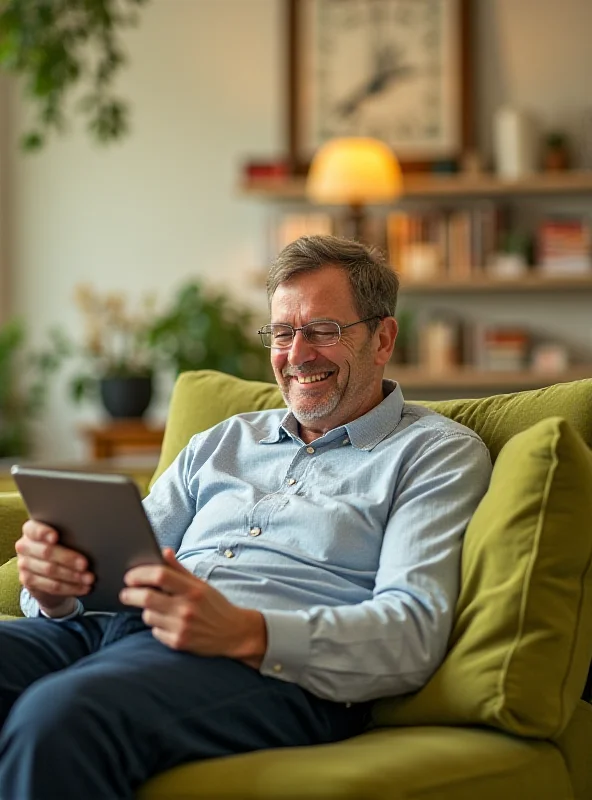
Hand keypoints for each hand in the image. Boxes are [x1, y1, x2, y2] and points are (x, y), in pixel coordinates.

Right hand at [15, 519, 94, 616]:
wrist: (49, 573)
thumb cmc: (62, 547)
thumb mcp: (64, 538)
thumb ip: (70, 535)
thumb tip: (92, 537)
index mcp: (32, 529)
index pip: (33, 529)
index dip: (43, 533)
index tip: (55, 537)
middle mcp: (24, 545)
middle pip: (46, 552)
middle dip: (68, 558)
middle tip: (85, 564)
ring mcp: (24, 564)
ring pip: (50, 570)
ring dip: (73, 575)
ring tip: (89, 578)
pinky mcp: (28, 581)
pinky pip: (51, 586)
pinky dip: (70, 587)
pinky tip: (84, 587)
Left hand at [120, 548, 267, 667]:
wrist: (233, 633)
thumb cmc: (215, 606)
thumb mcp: (201, 584)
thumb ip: (179, 569)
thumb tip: (163, 551)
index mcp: (193, 589)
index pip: (160, 576)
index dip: (140, 574)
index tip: (130, 576)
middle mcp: (186, 608)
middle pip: (146, 597)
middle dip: (129, 594)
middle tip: (125, 593)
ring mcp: (182, 627)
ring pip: (147, 616)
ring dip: (146, 611)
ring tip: (156, 608)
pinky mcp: (178, 643)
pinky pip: (155, 632)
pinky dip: (157, 626)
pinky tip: (168, 623)